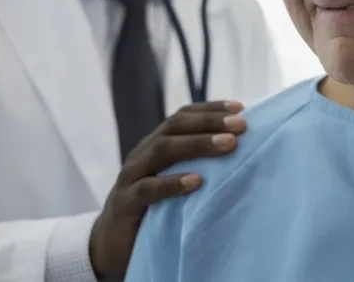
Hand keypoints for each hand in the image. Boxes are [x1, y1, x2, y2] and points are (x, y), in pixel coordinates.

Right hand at [88, 100, 246, 278]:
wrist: (111, 245)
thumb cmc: (153, 209)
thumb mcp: (175, 181)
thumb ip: (197, 165)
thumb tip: (239, 150)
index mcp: (155, 145)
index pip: (182, 117)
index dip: (210, 109)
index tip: (240, 108)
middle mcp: (143, 154)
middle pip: (174, 127)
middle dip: (209, 122)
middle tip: (241, 124)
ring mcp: (131, 177)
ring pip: (162, 151)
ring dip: (197, 145)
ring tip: (228, 144)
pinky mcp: (124, 203)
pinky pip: (147, 189)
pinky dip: (172, 183)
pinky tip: (196, 181)